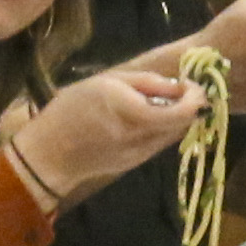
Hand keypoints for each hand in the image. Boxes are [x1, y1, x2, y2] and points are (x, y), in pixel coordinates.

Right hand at [13, 63, 206, 207]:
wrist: (49, 154)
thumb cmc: (71, 110)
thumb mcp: (105, 82)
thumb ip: (145, 83)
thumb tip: (180, 86)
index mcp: (133, 113)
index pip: (182, 112)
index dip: (196, 98)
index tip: (192, 84)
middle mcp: (142, 137)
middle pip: (184, 124)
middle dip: (190, 106)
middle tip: (180, 89)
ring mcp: (141, 154)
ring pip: (174, 133)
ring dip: (176, 117)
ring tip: (159, 101)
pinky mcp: (136, 163)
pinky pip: (160, 142)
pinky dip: (162, 128)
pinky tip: (145, 118)